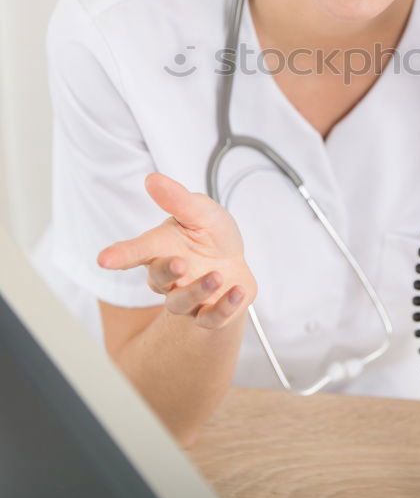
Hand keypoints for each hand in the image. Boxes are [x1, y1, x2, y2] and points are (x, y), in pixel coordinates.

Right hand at [97, 173, 256, 329]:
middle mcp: (169, 276)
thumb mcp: (201, 211)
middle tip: (180, 262)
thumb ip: (178, 199)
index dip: (120, 255)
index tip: (104, 259)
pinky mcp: (208, 314)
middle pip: (158, 280)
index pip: (137, 251)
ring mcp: (187, 298)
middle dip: (167, 271)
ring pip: (181, 303)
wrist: (235, 263)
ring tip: (217, 275)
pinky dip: (225, 307)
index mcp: (162, 247)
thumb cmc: (210, 235)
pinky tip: (237, 290)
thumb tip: (152, 179)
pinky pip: (211, 318)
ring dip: (199, 290)